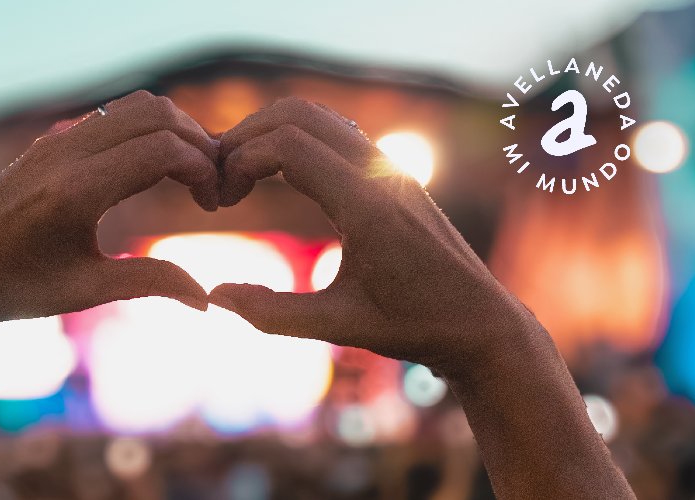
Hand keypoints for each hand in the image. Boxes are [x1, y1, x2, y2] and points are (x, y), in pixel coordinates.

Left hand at [0, 90, 220, 331]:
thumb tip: (207, 301)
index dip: (204, 169)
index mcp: (76, 192)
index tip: (214, 204)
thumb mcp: (83, 291)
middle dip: (197, 142)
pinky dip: (142, 130)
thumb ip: (150, 283)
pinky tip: (152, 170)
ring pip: (133, 107)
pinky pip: (108, 117)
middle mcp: (65, 155)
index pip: (163, 149)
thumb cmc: (10, 289)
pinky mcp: (48, 143)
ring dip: (171, 130)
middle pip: (156, 114)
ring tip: (189, 174)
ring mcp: (54, 142)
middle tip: (212, 185)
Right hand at [207, 97, 547, 377]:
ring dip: (268, 134)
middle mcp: (381, 173)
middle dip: (244, 138)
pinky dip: (294, 140)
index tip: (220, 202)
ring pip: (316, 116)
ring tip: (238, 176)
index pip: (287, 145)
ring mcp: (390, 167)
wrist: (480, 324)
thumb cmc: (413, 328)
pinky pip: (334, 132)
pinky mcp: (392, 172)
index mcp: (367, 205)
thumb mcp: (336, 326)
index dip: (237, 162)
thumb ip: (270, 312)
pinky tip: (275, 178)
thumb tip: (214, 294)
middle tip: (217, 180)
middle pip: (295, 115)